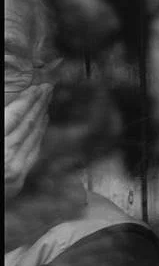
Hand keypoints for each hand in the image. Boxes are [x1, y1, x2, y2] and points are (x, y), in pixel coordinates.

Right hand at [5, 84, 52, 200]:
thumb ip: (3, 125)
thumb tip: (13, 110)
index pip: (14, 117)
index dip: (27, 100)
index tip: (37, 88)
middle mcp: (6, 157)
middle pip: (27, 125)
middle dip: (38, 104)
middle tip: (48, 88)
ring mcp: (15, 169)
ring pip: (33, 137)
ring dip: (41, 116)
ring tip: (46, 100)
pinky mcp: (20, 177)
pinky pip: (34, 150)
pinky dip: (39, 134)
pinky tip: (42, 122)